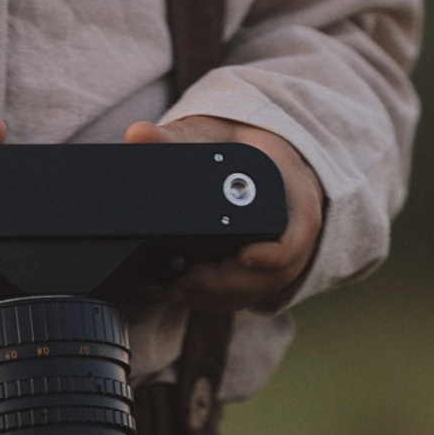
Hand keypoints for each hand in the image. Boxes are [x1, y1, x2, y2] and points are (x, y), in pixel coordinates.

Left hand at [124, 115, 323, 306]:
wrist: (253, 154)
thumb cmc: (238, 145)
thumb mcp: (210, 135)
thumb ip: (173, 137)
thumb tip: (138, 134)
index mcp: (294, 198)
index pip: (295, 238)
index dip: (272, 254)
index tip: (243, 255)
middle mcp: (293, 234)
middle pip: (270, 276)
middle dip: (226, 283)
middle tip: (184, 278)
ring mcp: (280, 258)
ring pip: (255, 292)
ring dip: (215, 296)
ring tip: (174, 288)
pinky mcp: (262, 273)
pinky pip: (244, 296)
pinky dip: (212, 300)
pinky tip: (179, 293)